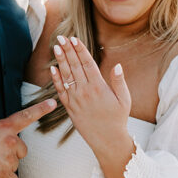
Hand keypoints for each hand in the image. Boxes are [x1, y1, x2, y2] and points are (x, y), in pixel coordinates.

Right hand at [0, 98, 55, 177]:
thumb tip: (0, 141)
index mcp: (5, 127)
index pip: (27, 116)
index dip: (41, 109)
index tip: (53, 103)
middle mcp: (11, 142)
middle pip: (22, 151)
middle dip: (12, 154)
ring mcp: (9, 159)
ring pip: (14, 166)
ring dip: (4, 167)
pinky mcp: (4, 175)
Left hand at [51, 35, 132, 167]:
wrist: (107, 140)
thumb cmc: (118, 118)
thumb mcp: (125, 100)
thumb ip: (119, 82)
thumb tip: (117, 65)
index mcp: (99, 87)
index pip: (87, 63)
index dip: (80, 50)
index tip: (74, 38)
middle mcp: (85, 91)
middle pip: (74, 66)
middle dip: (68, 50)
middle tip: (61, 37)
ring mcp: (76, 99)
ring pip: (66, 76)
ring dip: (60, 61)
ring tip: (56, 47)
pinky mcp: (70, 108)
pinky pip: (61, 91)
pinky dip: (56, 79)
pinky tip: (52, 68)